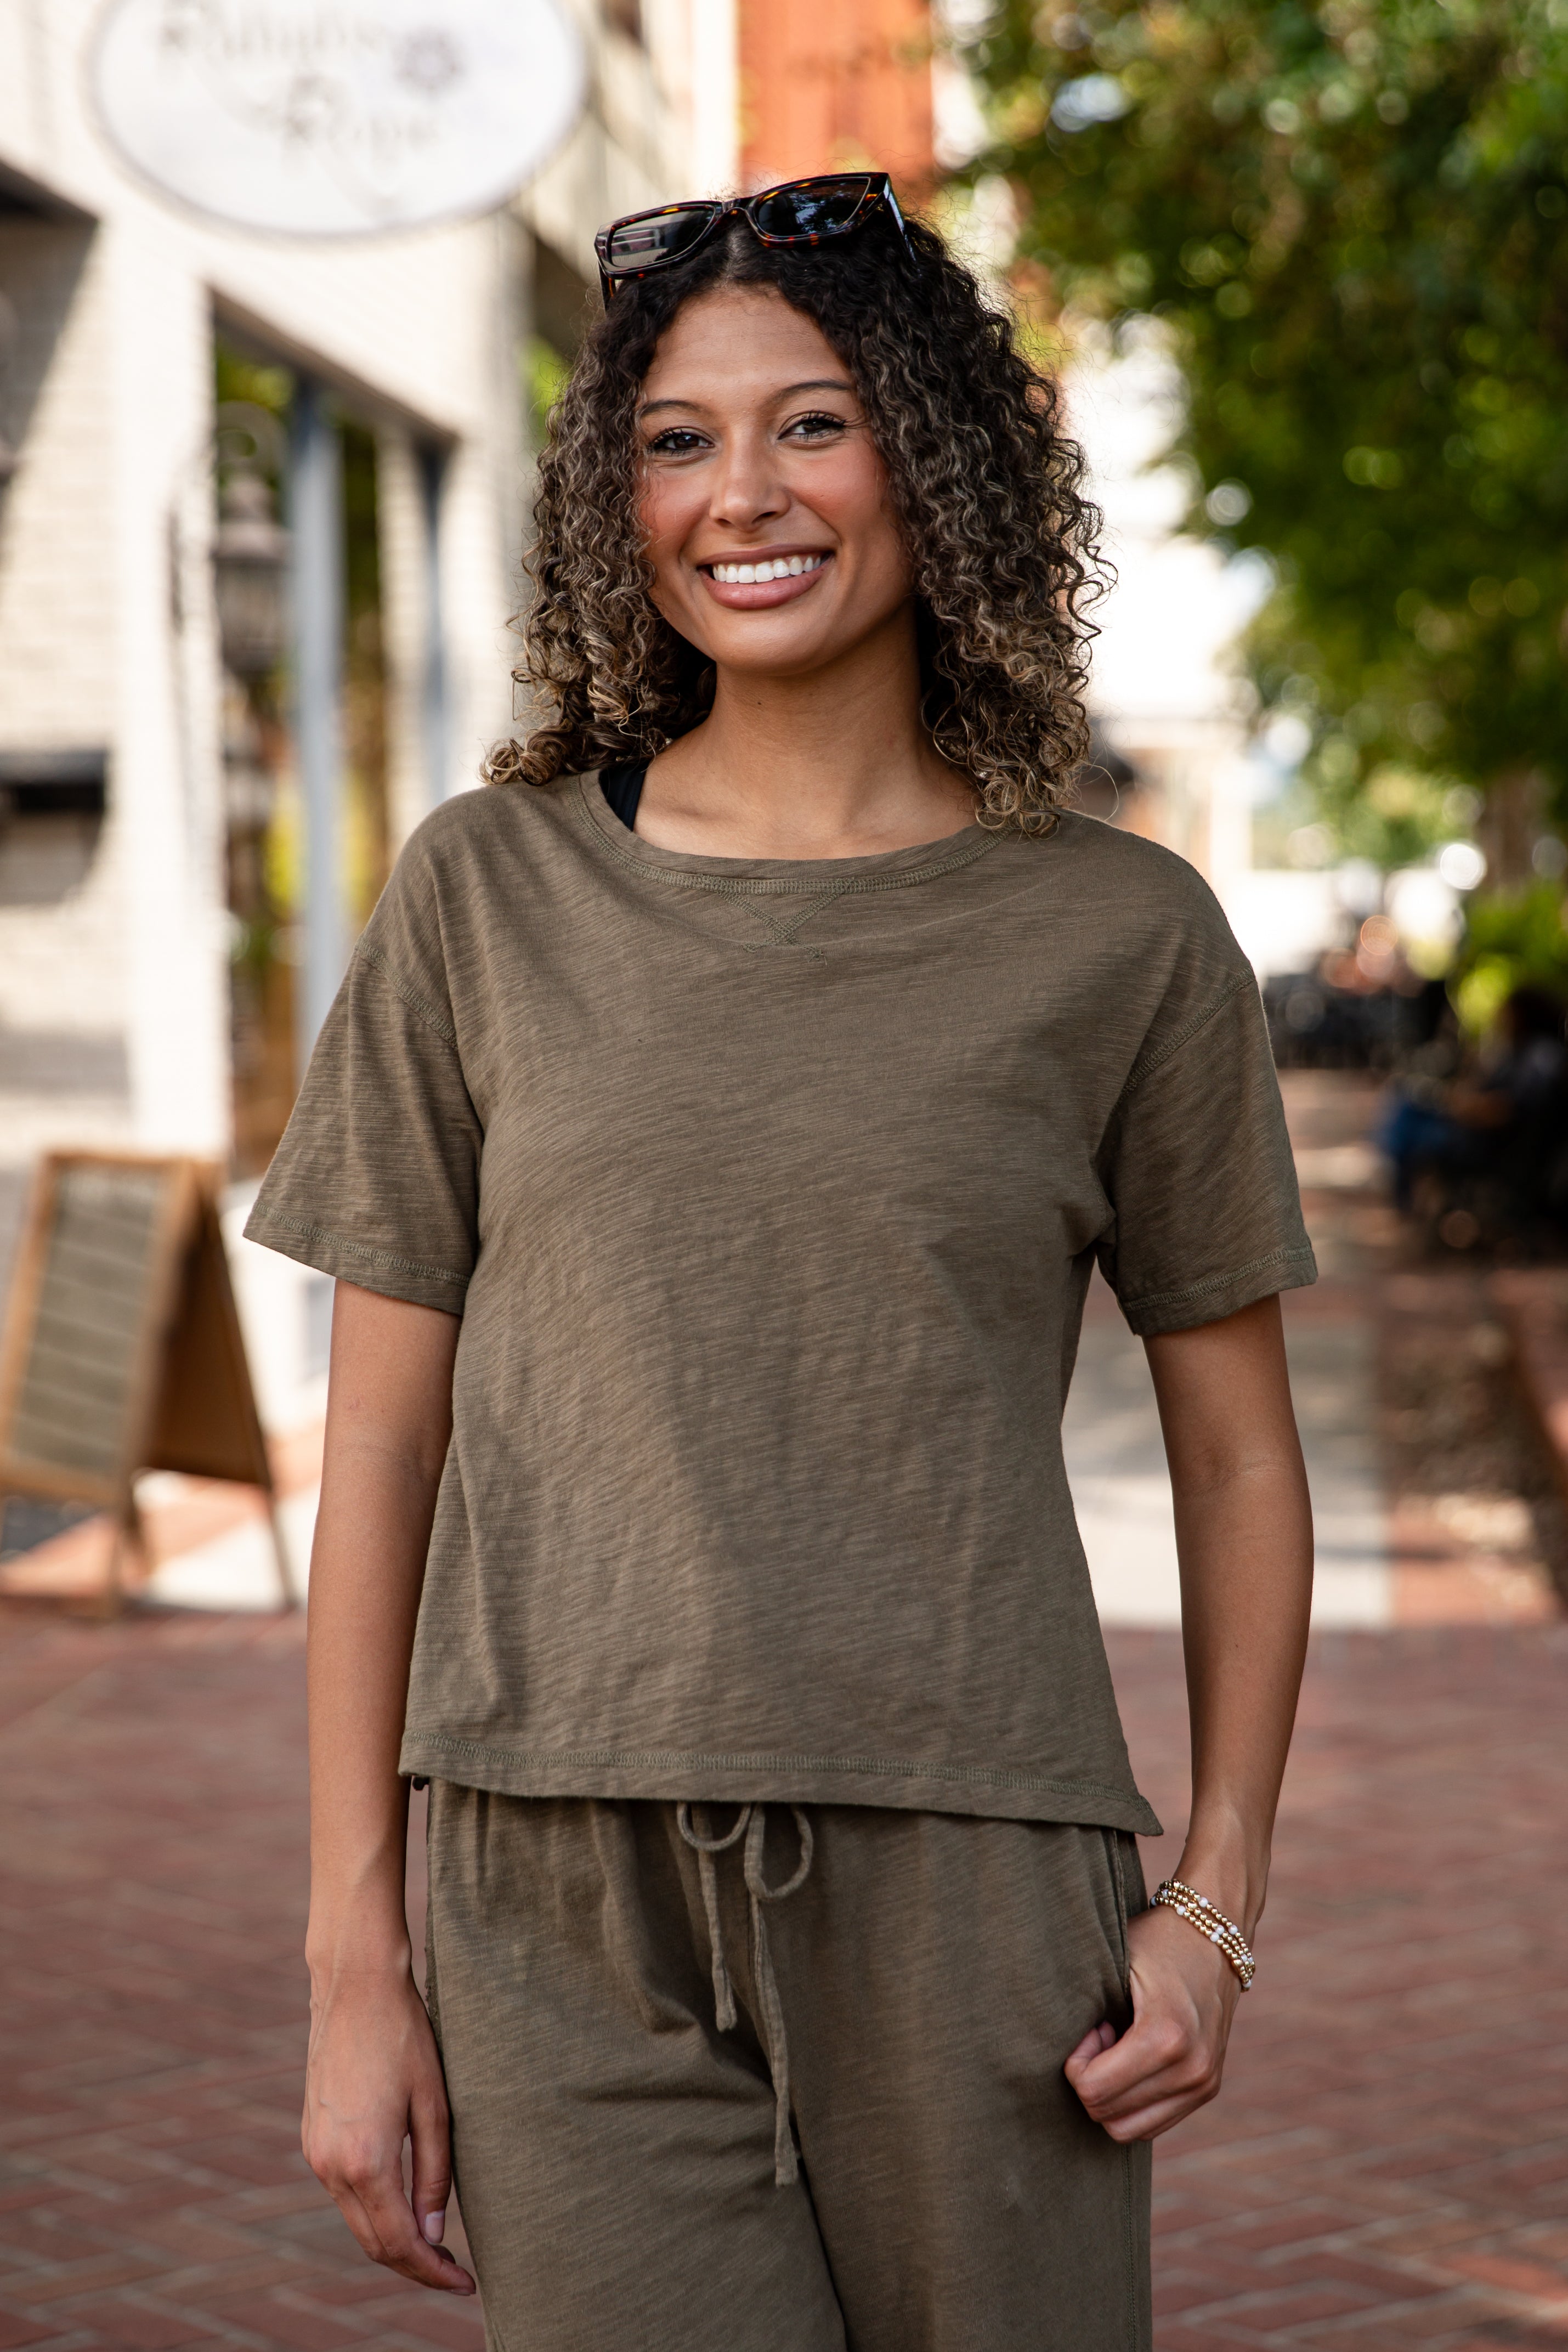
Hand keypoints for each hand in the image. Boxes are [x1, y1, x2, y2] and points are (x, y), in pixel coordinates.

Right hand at [302, 1958, 475, 2295]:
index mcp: (365, 2161)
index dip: (433, 2271)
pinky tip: (403, 2205)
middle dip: (414, 2265)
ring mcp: (315, 2153)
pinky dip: (373, 2210)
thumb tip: (434, 2234)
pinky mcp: (311, 2137)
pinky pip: (343, 2193)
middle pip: (373, 2242)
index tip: (466, 2283)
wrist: (354, 1987)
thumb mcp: (434, 2104)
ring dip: (393, 2239)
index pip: (400, 2242)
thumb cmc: (404, 2036)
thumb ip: (435, 2173)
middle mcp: (330, 2166)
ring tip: (436, 2244)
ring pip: (356, 2221)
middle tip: (456, 2271)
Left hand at [1064, 1901, 1242, 2141]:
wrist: (1213, 1937)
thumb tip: (1046, 2044)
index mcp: (1168, 2036)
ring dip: (1113, 2094)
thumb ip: (1084, 2005)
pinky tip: (1136, 2057)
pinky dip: (1132, 2100)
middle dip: (1093, 2078)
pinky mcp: (1207, 2090)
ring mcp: (1203, 2084)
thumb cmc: (1154, 1942)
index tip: (1091, 2027)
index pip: (1094, 2090)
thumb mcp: (1114, 1962)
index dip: (1077, 2063)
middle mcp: (1192, 2069)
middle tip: (1103, 2033)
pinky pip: (1152, 2124)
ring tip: (1119, 2047)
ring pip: (1129, 2129)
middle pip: (1108, 2115)